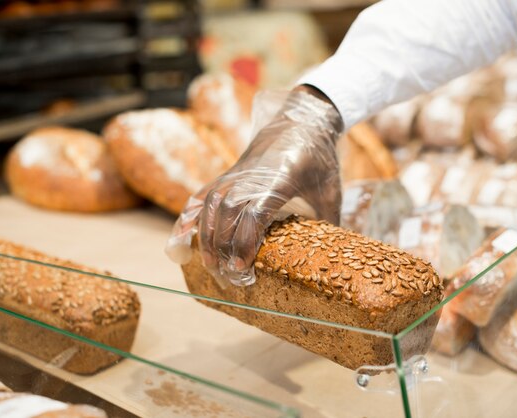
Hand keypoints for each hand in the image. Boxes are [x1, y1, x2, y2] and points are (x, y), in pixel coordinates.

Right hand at [166, 87, 342, 285]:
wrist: (300, 122)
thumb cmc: (318, 158)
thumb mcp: (330, 190)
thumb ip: (331, 222)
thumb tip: (336, 258)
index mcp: (279, 178)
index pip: (254, 212)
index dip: (245, 242)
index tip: (242, 268)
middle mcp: (250, 176)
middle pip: (227, 214)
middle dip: (224, 248)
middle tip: (230, 279)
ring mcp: (234, 174)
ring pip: (210, 206)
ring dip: (206, 238)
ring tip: (211, 267)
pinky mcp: (226, 176)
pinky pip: (200, 198)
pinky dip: (187, 221)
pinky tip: (180, 244)